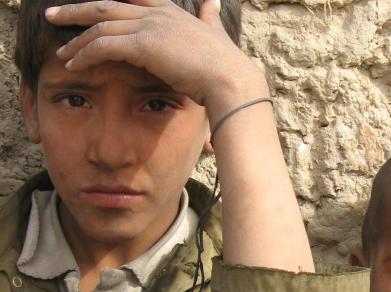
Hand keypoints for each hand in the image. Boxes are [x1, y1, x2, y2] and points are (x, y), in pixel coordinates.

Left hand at [46, 0, 266, 113]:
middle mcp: (156, 13)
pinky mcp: (142, 45)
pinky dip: (85, 55)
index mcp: (170, 11)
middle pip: (106, 6)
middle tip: (54, 16)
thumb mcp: (216, 32)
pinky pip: (103, 46)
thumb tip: (214, 1)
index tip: (88, 8)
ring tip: (62, 53)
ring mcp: (149, 26)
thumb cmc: (226, 64)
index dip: (108, 3)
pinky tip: (73, 65)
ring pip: (101, 26)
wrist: (230, 79)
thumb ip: (209, 16)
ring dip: (78, 41)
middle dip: (76, 12)